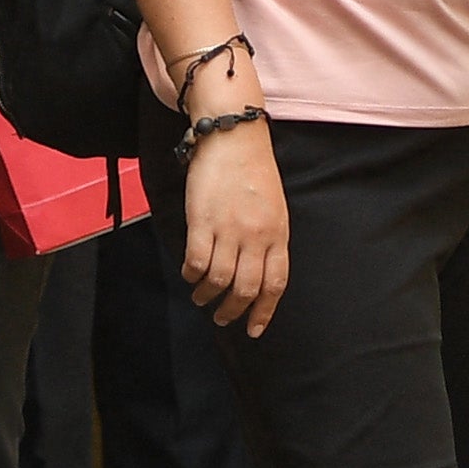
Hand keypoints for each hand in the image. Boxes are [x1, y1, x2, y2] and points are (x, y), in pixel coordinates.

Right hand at [180, 118, 289, 333]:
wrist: (233, 137)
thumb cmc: (254, 172)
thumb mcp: (274, 209)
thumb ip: (269, 240)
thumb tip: (258, 274)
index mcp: (278, 233)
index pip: (275, 283)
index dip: (264, 311)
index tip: (254, 329)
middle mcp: (256, 235)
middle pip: (247, 288)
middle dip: (233, 310)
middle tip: (223, 317)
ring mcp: (229, 228)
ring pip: (220, 279)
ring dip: (208, 295)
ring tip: (202, 297)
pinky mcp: (202, 220)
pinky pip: (196, 261)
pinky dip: (192, 274)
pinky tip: (190, 275)